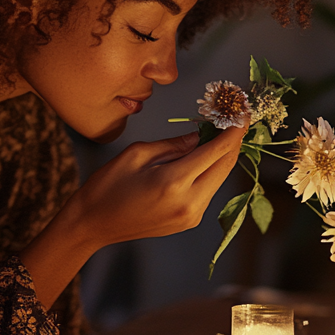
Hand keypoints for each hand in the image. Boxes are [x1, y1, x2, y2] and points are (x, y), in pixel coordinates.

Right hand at [21, 126, 244, 307]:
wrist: (92, 225)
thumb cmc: (107, 186)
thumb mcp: (137, 154)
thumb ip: (174, 144)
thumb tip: (200, 135)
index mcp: (174, 182)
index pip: (218, 150)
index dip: (235, 128)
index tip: (242, 110)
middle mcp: (189, 202)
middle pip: (226, 165)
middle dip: (234, 139)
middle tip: (235, 116)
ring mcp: (191, 216)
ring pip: (220, 179)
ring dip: (223, 155)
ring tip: (219, 132)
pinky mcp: (189, 221)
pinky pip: (208, 191)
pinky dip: (210, 171)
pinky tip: (204, 156)